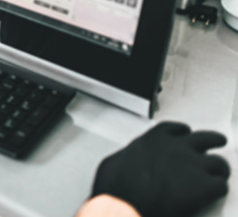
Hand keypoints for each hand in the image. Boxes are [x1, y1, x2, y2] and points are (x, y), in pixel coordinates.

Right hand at [92, 121, 229, 216]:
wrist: (124, 206)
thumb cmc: (116, 188)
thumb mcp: (115, 162)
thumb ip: (130, 156)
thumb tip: (128, 162)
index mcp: (154, 139)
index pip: (177, 129)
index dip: (184, 134)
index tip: (186, 137)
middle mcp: (177, 147)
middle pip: (207, 138)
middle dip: (214, 142)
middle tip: (217, 144)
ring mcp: (193, 165)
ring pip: (219, 163)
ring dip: (218, 170)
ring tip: (217, 176)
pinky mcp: (204, 186)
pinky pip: (221, 185)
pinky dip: (218, 189)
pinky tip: (212, 194)